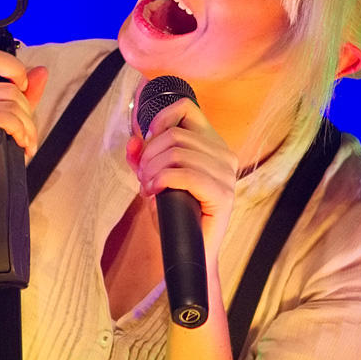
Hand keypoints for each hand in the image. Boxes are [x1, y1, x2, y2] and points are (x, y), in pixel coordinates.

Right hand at [0, 48, 48, 225]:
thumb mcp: (9, 125)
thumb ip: (24, 97)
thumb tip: (41, 71)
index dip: (15, 70)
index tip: (25, 92)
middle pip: (8, 84)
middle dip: (28, 111)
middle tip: (28, 136)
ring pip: (9, 102)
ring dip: (27, 126)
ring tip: (25, 145)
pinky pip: (3, 117)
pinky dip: (19, 131)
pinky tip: (20, 147)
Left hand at [126, 97, 238, 261]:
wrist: (190, 251)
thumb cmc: (176, 214)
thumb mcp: (154, 178)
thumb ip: (143, 158)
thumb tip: (132, 140)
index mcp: (213, 144)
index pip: (186, 108)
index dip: (159, 121)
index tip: (147, 146)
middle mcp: (225, 155)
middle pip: (175, 133)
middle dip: (149, 155)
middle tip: (143, 177)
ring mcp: (227, 174)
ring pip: (177, 152)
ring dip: (153, 170)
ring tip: (148, 187)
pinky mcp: (223, 194)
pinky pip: (185, 174)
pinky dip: (162, 180)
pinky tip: (154, 192)